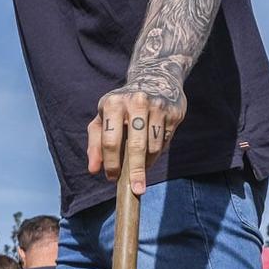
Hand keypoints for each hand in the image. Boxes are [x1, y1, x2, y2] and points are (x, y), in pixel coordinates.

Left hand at [87, 81, 187, 195]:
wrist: (155, 79)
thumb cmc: (121, 105)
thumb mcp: (103, 118)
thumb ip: (95, 144)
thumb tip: (94, 170)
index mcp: (113, 104)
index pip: (110, 141)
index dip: (110, 163)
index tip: (112, 178)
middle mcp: (136, 102)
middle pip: (135, 146)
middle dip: (135, 171)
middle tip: (136, 189)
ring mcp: (158, 106)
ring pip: (153, 147)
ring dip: (146, 163)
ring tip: (140, 167)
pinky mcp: (174, 112)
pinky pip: (165, 142)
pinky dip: (157, 152)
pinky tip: (151, 152)